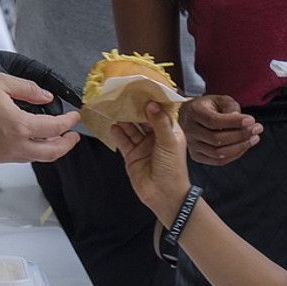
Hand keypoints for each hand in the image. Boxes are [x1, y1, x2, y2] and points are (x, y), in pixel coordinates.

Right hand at [0, 74, 80, 162]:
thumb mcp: (0, 81)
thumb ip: (28, 89)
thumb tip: (46, 97)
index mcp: (19, 125)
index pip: (54, 128)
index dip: (68, 122)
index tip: (74, 117)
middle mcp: (12, 145)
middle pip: (50, 153)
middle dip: (66, 145)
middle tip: (73, 136)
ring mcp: (0, 155)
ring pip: (33, 158)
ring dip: (48, 150)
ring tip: (53, 138)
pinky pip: (16, 157)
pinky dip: (28, 151)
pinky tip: (27, 139)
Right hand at [112, 103, 193, 224]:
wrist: (164, 196)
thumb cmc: (172, 169)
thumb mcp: (169, 143)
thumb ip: (159, 123)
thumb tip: (151, 103)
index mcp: (169, 131)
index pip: (160, 111)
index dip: (152, 100)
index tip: (142, 88)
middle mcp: (155, 136)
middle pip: (143, 118)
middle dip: (134, 108)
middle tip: (123, 95)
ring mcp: (143, 145)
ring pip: (131, 128)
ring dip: (124, 119)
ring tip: (115, 108)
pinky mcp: (131, 155)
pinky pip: (123, 140)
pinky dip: (117, 133)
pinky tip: (113, 126)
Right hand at [179, 94, 262, 164]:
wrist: (190, 116)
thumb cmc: (207, 107)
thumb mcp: (219, 99)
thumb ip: (230, 107)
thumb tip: (240, 121)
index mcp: (193, 112)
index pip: (214, 121)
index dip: (234, 122)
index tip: (251, 120)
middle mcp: (189, 130)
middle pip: (217, 139)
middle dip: (241, 135)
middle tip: (257, 129)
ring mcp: (192, 145)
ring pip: (218, 153)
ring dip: (240, 147)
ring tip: (254, 138)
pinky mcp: (197, 156)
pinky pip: (218, 161)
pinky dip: (234, 155)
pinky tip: (243, 147)